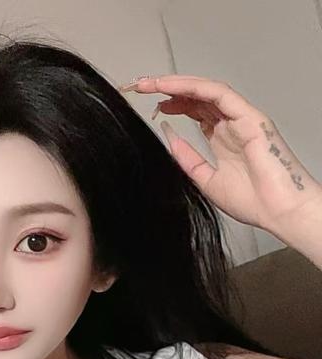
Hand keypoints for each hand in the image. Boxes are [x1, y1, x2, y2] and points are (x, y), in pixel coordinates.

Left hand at [119, 74, 321, 235]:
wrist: (278, 212)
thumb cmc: (254, 202)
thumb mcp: (206, 181)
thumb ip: (188, 159)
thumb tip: (169, 137)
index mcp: (223, 139)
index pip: (195, 112)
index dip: (173, 104)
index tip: (152, 105)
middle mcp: (231, 125)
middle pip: (198, 97)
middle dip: (169, 90)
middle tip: (143, 87)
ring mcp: (241, 118)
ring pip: (206, 90)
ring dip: (177, 84)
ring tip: (152, 84)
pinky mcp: (250, 116)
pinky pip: (219, 93)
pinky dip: (194, 87)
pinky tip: (172, 87)